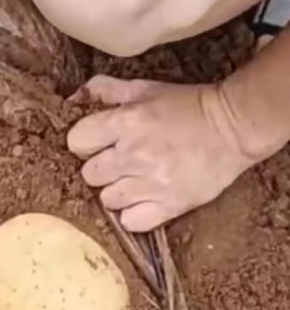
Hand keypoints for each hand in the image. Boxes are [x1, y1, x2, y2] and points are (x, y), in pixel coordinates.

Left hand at [67, 76, 259, 231]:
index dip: (85, 142)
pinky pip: (131, 221)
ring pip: (107, 200)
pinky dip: (133, 214)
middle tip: (121, 162)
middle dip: (102, 168)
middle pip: (90, 174)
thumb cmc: (187, 106)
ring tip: (135, 181)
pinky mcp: (170, 206)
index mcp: (126, 122)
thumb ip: (106, 90)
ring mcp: (152, 183)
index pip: (77, 141)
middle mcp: (135, 154)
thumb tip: (73, 98)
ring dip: (117, 192)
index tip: (99, 143)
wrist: (235, 128)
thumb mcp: (146, 88)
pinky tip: (144, 200)